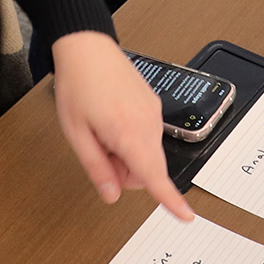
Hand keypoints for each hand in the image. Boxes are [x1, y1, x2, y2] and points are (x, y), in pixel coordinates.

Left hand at [51, 31, 192, 220]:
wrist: (87, 47)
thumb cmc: (78, 85)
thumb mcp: (77, 134)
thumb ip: (96, 168)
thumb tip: (111, 195)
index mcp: (128, 132)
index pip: (154, 175)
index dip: (170, 199)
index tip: (186, 216)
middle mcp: (148, 123)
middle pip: (148, 169)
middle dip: (124, 171)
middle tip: (98, 150)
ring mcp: (153, 113)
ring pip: (146, 153)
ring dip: (126, 153)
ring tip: (101, 129)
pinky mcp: (153, 105)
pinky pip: (147, 136)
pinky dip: (131, 138)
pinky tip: (111, 119)